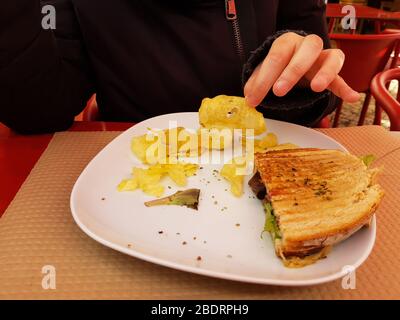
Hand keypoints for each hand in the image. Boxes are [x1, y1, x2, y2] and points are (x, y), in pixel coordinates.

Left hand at [244, 32, 359, 106]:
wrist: (290, 65)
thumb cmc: (276, 68)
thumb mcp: (262, 74)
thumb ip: (255, 85)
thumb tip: (249, 100)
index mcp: (286, 43)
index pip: (276, 57)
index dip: (264, 78)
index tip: (254, 99)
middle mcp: (306, 45)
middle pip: (306, 50)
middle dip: (292, 71)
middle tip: (279, 91)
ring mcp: (322, 57)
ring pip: (331, 56)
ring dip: (325, 73)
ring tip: (317, 89)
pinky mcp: (332, 71)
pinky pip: (342, 77)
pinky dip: (346, 88)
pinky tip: (352, 98)